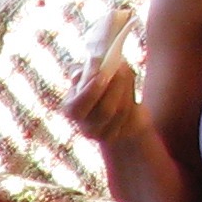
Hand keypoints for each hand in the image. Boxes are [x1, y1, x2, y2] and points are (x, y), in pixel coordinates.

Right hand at [62, 8, 148, 144]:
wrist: (117, 116)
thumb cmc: (100, 90)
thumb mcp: (89, 78)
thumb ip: (85, 71)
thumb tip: (80, 68)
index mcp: (70, 108)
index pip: (78, 105)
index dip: (92, 90)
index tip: (104, 73)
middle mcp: (83, 125)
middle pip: (105, 110)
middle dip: (116, 87)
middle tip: (122, 66)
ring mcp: (102, 134)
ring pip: (120, 111)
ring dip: (126, 88)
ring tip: (127, 71)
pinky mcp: (119, 135)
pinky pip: (129, 116)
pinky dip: (131, 98)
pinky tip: (129, 87)